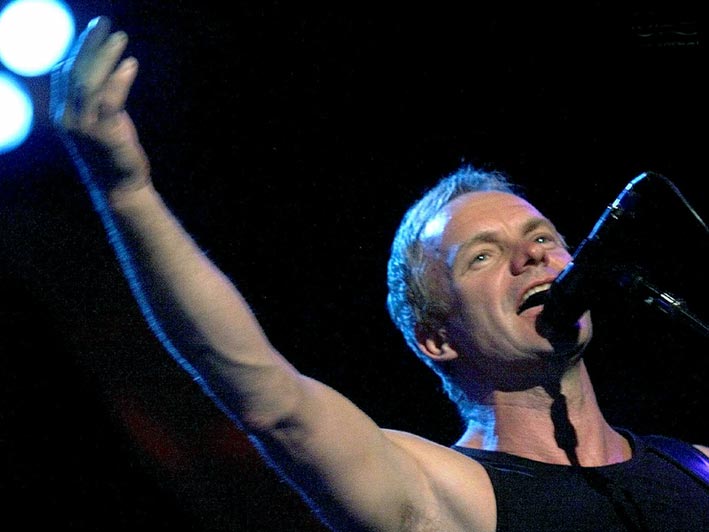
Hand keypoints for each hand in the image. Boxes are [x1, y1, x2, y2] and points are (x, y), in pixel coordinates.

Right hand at [51, 16, 150, 193]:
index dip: (78, 49)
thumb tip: (102, 66)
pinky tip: (130, 65)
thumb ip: (96, 96)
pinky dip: (119, 81)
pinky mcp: (105, 136)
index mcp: (63, 112)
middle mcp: (68, 118)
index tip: (94, 31)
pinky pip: (109, 103)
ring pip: (89, 83)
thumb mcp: (100, 119)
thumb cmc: (112, 150)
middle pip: (75, 72)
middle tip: (103, 23)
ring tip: (119, 37)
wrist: (120, 186)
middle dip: (88, 45)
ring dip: (104, 57)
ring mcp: (85, 128)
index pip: (65, 73)